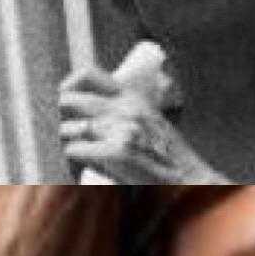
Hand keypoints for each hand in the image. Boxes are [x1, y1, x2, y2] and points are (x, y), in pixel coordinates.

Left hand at [59, 66, 224, 183]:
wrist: (190, 181)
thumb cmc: (170, 159)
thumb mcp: (150, 122)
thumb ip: (124, 112)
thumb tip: (91, 115)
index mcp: (133, 98)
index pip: (88, 74)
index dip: (68, 86)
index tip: (64, 100)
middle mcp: (125, 108)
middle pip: (68, 101)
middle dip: (64, 121)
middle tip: (71, 138)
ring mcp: (120, 128)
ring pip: (67, 129)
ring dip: (69, 147)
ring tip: (80, 160)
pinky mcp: (116, 151)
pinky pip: (73, 151)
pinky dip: (74, 164)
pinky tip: (84, 172)